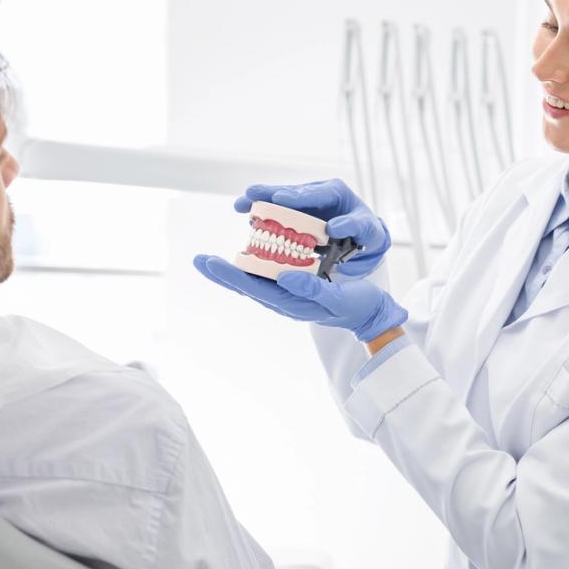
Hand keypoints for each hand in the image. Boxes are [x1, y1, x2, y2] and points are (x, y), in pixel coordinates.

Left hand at [193, 255, 407, 341]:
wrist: (370, 314)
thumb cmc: (357, 305)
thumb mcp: (339, 297)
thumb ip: (313, 290)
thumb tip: (284, 277)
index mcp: (292, 304)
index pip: (254, 288)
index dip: (230, 275)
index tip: (209, 262)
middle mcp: (284, 300)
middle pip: (247, 285)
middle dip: (222, 273)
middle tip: (198, 259)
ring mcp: (288, 294)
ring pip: (254, 281)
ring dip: (232, 270)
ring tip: (210, 260)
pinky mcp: (294, 287)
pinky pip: (267, 276)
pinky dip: (252, 265)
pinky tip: (245, 254)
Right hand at [234, 178, 389, 277]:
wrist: (363, 238)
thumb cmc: (366, 231)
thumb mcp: (366, 228)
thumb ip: (353, 225)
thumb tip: (333, 228)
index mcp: (334, 192)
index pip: (314, 193)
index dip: (296, 196)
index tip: (280, 198)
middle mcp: (315, 193)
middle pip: (290, 192)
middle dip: (269, 193)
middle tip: (250, 194)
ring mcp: (303, 204)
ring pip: (279, 201)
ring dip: (260, 202)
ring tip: (240, 204)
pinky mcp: (296, 215)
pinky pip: (278, 214)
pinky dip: (264, 216)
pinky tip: (248, 220)